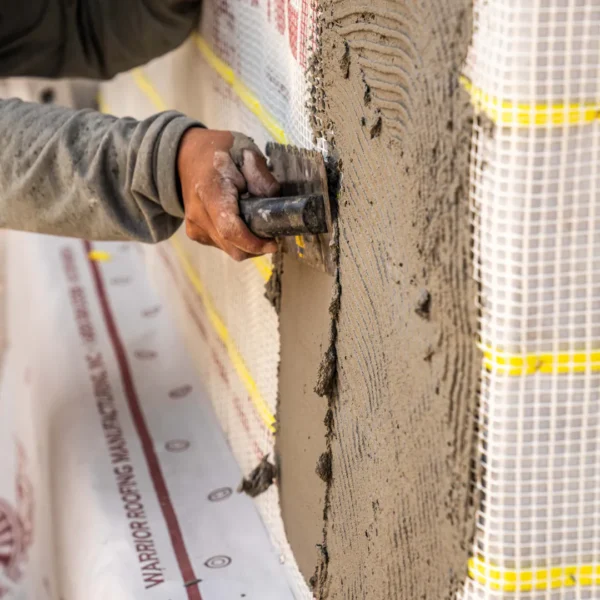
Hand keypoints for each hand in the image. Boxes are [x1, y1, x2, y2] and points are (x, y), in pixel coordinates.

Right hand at [177, 128, 279, 260]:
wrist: (186, 155)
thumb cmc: (219, 152)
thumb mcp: (245, 151)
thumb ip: (261, 175)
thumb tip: (273, 200)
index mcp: (210, 191)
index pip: (230, 229)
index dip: (254, 243)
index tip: (273, 243)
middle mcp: (198, 214)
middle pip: (232, 246)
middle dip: (256, 246)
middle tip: (272, 232)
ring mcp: (194, 226)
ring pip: (229, 250)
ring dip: (248, 243)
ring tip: (255, 221)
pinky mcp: (195, 234)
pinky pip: (222, 246)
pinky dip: (237, 240)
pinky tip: (241, 221)